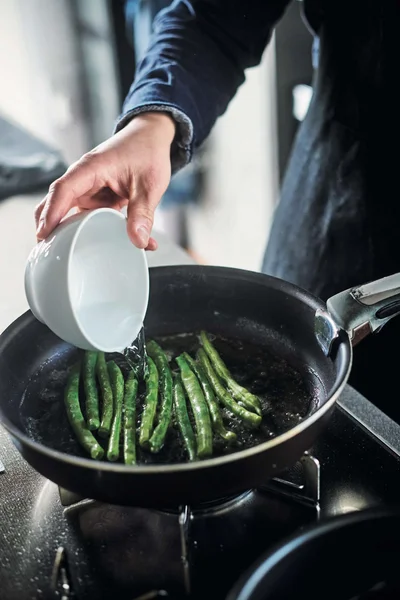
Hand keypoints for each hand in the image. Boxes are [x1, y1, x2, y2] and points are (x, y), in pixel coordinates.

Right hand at [35, 112, 175, 249]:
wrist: (151, 137)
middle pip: (56, 202)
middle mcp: (83, 178)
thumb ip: (143, 213)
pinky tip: (104, 246)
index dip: (52, 213)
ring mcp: (88, 189)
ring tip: (67, 255)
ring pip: (71, 213)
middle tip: (48, 252)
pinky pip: (90, 216)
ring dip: (72, 232)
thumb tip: (139, 241)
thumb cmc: (147, 152)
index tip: (44, 234)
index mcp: (91, 168)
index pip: (63, 190)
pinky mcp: (96, 198)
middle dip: (49, 226)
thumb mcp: (149, 185)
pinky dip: (94, 230)